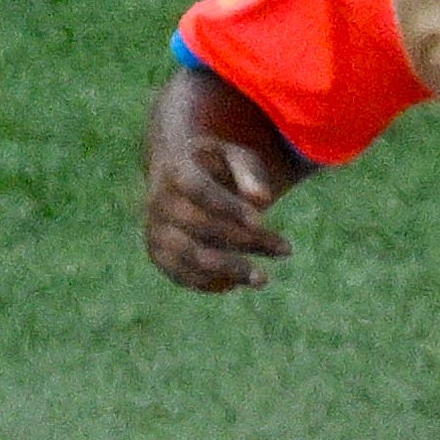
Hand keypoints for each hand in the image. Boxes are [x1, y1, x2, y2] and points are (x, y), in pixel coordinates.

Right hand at [142, 66, 311, 291]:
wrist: (175, 171)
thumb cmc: (215, 163)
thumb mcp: (235, 156)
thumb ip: (249, 173)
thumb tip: (263, 199)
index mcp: (175, 169)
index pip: (198, 189)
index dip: (228, 207)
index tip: (260, 222)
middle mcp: (158, 200)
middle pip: (199, 225)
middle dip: (243, 241)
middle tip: (285, 250)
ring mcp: (154, 228)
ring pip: (189, 255)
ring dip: (228, 269)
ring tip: (263, 279)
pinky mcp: (157, 252)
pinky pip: (178, 273)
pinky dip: (206, 282)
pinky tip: (235, 283)